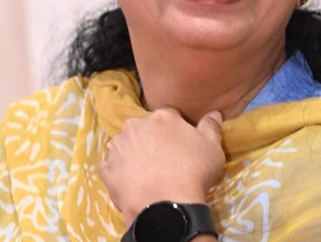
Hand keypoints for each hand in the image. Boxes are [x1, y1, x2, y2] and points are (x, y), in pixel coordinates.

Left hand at [99, 108, 224, 225]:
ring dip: (134, 153)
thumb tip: (214, 113)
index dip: (176, 129)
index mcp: (162, 117)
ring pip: (126, 144)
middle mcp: (136, 125)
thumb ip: (212, 127)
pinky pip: (111, 165)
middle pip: (145, 128)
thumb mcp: (213, 149)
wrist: (166, 206)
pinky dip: (119, 170)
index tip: (180, 144)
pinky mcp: (106, 169)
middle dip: (153, 139)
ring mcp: (117, 147)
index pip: (170, 115)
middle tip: (164, 159)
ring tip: (147, 173)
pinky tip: (131, 181)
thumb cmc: (193, 173)